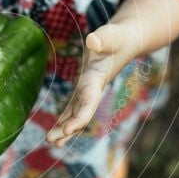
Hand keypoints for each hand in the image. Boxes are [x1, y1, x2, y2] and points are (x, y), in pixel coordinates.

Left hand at [45, 24, 136, 146]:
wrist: (127, 41)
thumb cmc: (118, 38)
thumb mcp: (111, 35)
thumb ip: (103, 38)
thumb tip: (93, 41)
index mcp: (97, 80)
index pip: (89, 102)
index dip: (79, 118)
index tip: (68, 131)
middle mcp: (93, 89)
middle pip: (81, 113)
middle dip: (68, 128)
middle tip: (51, 141)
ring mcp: (89, 90)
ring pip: (76, 113)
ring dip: (65, 127)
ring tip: (51, 142)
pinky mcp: (85, 87)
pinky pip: (74, 106)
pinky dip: (66, 118)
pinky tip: (57, 129)